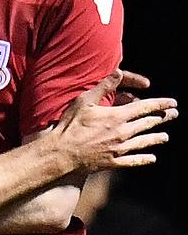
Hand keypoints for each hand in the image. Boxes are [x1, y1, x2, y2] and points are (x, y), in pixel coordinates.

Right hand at [54, 69, 177, 170]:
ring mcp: (119, 149)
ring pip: (143, 143)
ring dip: (156, 139)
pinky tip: (152, 158)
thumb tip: (118, 72)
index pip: (145, 108)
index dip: (161, 104)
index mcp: (117, 116)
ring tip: (165, 137)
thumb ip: (103, 87)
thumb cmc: (70, 125)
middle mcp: (122, 133)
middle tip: (173, 115)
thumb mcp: (84, 101)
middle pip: (147, 124)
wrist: (61, 153)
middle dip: (162, 118)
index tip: (173, 103)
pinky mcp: (113, 162)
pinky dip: (144, 159)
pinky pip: (133, 161)